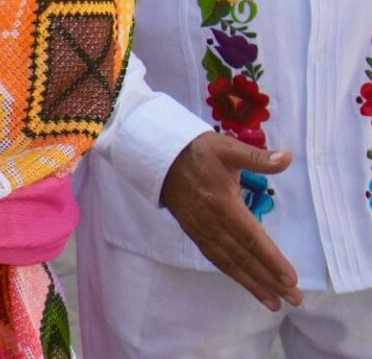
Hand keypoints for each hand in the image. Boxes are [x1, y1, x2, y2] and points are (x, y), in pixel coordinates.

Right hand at [160, 133, 299, 309]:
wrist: (158, 154)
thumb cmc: (196, 150)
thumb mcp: (228, 148)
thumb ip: (258, 157)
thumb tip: (287, 157)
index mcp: (223, 203)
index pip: (252, 238)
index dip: (271, 259)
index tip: (292, 278)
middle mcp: (211, 222)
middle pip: (243, 257)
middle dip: (269, 280)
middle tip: (293, 299)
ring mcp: (200, 229)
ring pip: (228, 262)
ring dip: (252, 283)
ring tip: (273, 302)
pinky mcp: (193, 230)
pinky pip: (214, 257)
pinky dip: (231, 272)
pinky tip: (245, 282)